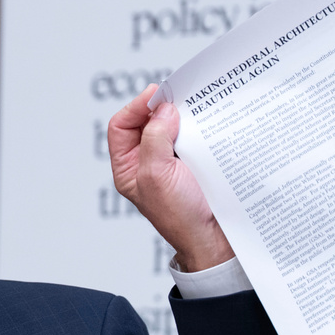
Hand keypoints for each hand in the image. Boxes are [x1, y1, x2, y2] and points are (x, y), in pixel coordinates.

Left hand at [107, 84, 234, 271]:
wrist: (214, 238)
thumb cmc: (181, 216)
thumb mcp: (157, 174)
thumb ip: (154, 139)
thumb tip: (163, 110)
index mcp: (128, 168)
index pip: (121, 127)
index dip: (136, 107)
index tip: (156, 95)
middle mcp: (147, 163)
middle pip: (145, 123)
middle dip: (160, 107)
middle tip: (178, 95)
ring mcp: (171, 163)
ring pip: (170, 128)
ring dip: (181, 116)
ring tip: (194, 106)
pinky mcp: (193, 163)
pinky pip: (191, 137)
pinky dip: (197, 127)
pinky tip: (207, 121)